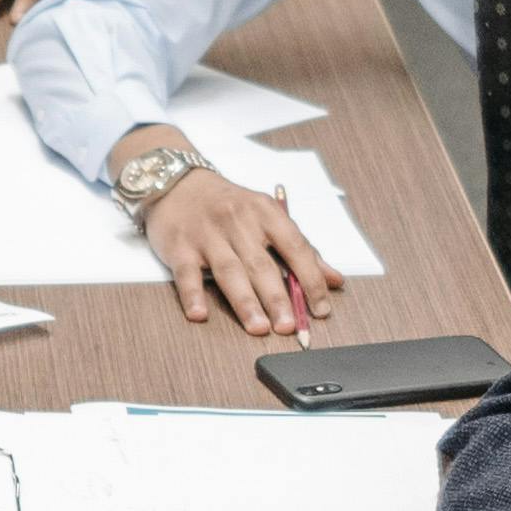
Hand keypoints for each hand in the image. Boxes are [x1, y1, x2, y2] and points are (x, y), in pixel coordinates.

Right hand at [127, 148, 339, 338]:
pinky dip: (192, 295)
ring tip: (258, 327)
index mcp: (265, 212)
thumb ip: (299, 249)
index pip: (295, 247)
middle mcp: (237, 221)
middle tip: (288, 326)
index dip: (310, 279)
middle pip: (261, 264)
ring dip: (245, 302)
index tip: (320, 308)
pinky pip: (186, 273)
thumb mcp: (267, 216)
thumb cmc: (228, 205)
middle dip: (277, 298)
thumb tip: (334, 280)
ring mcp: (207, 234)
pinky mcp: (179, 246)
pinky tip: (199, 314)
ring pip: (229, 271)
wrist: (176, 182)